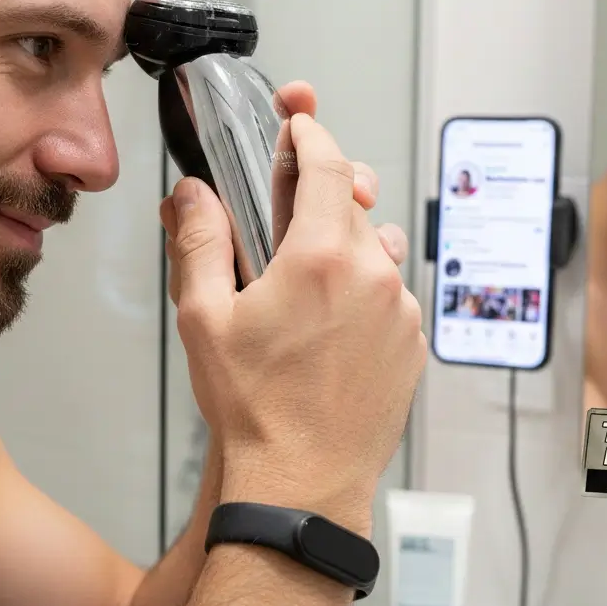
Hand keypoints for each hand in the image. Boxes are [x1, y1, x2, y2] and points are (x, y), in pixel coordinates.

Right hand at [164, 108, 426, 535]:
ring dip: (344, 246)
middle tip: (285, 217)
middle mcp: (371, 274)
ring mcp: (401, 310)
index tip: (300, 121)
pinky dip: (365, 290)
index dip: (311, 132)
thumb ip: (198, 242)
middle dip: (319, 194)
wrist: (302, 484)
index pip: (326, 162)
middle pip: (351, 202)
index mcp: (318, 257)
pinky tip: (331, 326)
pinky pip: (392, 292)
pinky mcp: (413, 342)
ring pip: (374, 247)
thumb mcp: (204, 319)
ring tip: (305, 286)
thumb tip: (193, 194)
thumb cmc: (255, 408)